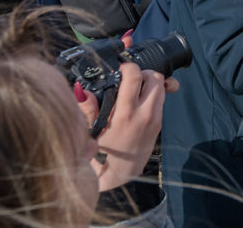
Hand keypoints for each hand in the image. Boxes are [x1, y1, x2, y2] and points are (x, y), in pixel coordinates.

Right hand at [76, 63, 169, 191]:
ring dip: (150, 82)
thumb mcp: (90, 132)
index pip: (135, 78)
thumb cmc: (101, 154)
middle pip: (155, 78)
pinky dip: (153, 93)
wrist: (120, 175)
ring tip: (135, 87)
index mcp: (126, 115)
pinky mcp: (160, 123)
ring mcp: (155, 118)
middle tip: (130, 77)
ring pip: (162, 87)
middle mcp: (145, 114)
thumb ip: (87, 109)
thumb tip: (80, 90)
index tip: (121, 68)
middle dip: (143, 72)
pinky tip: (140, 99)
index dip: (129, 67)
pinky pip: (161, 100)